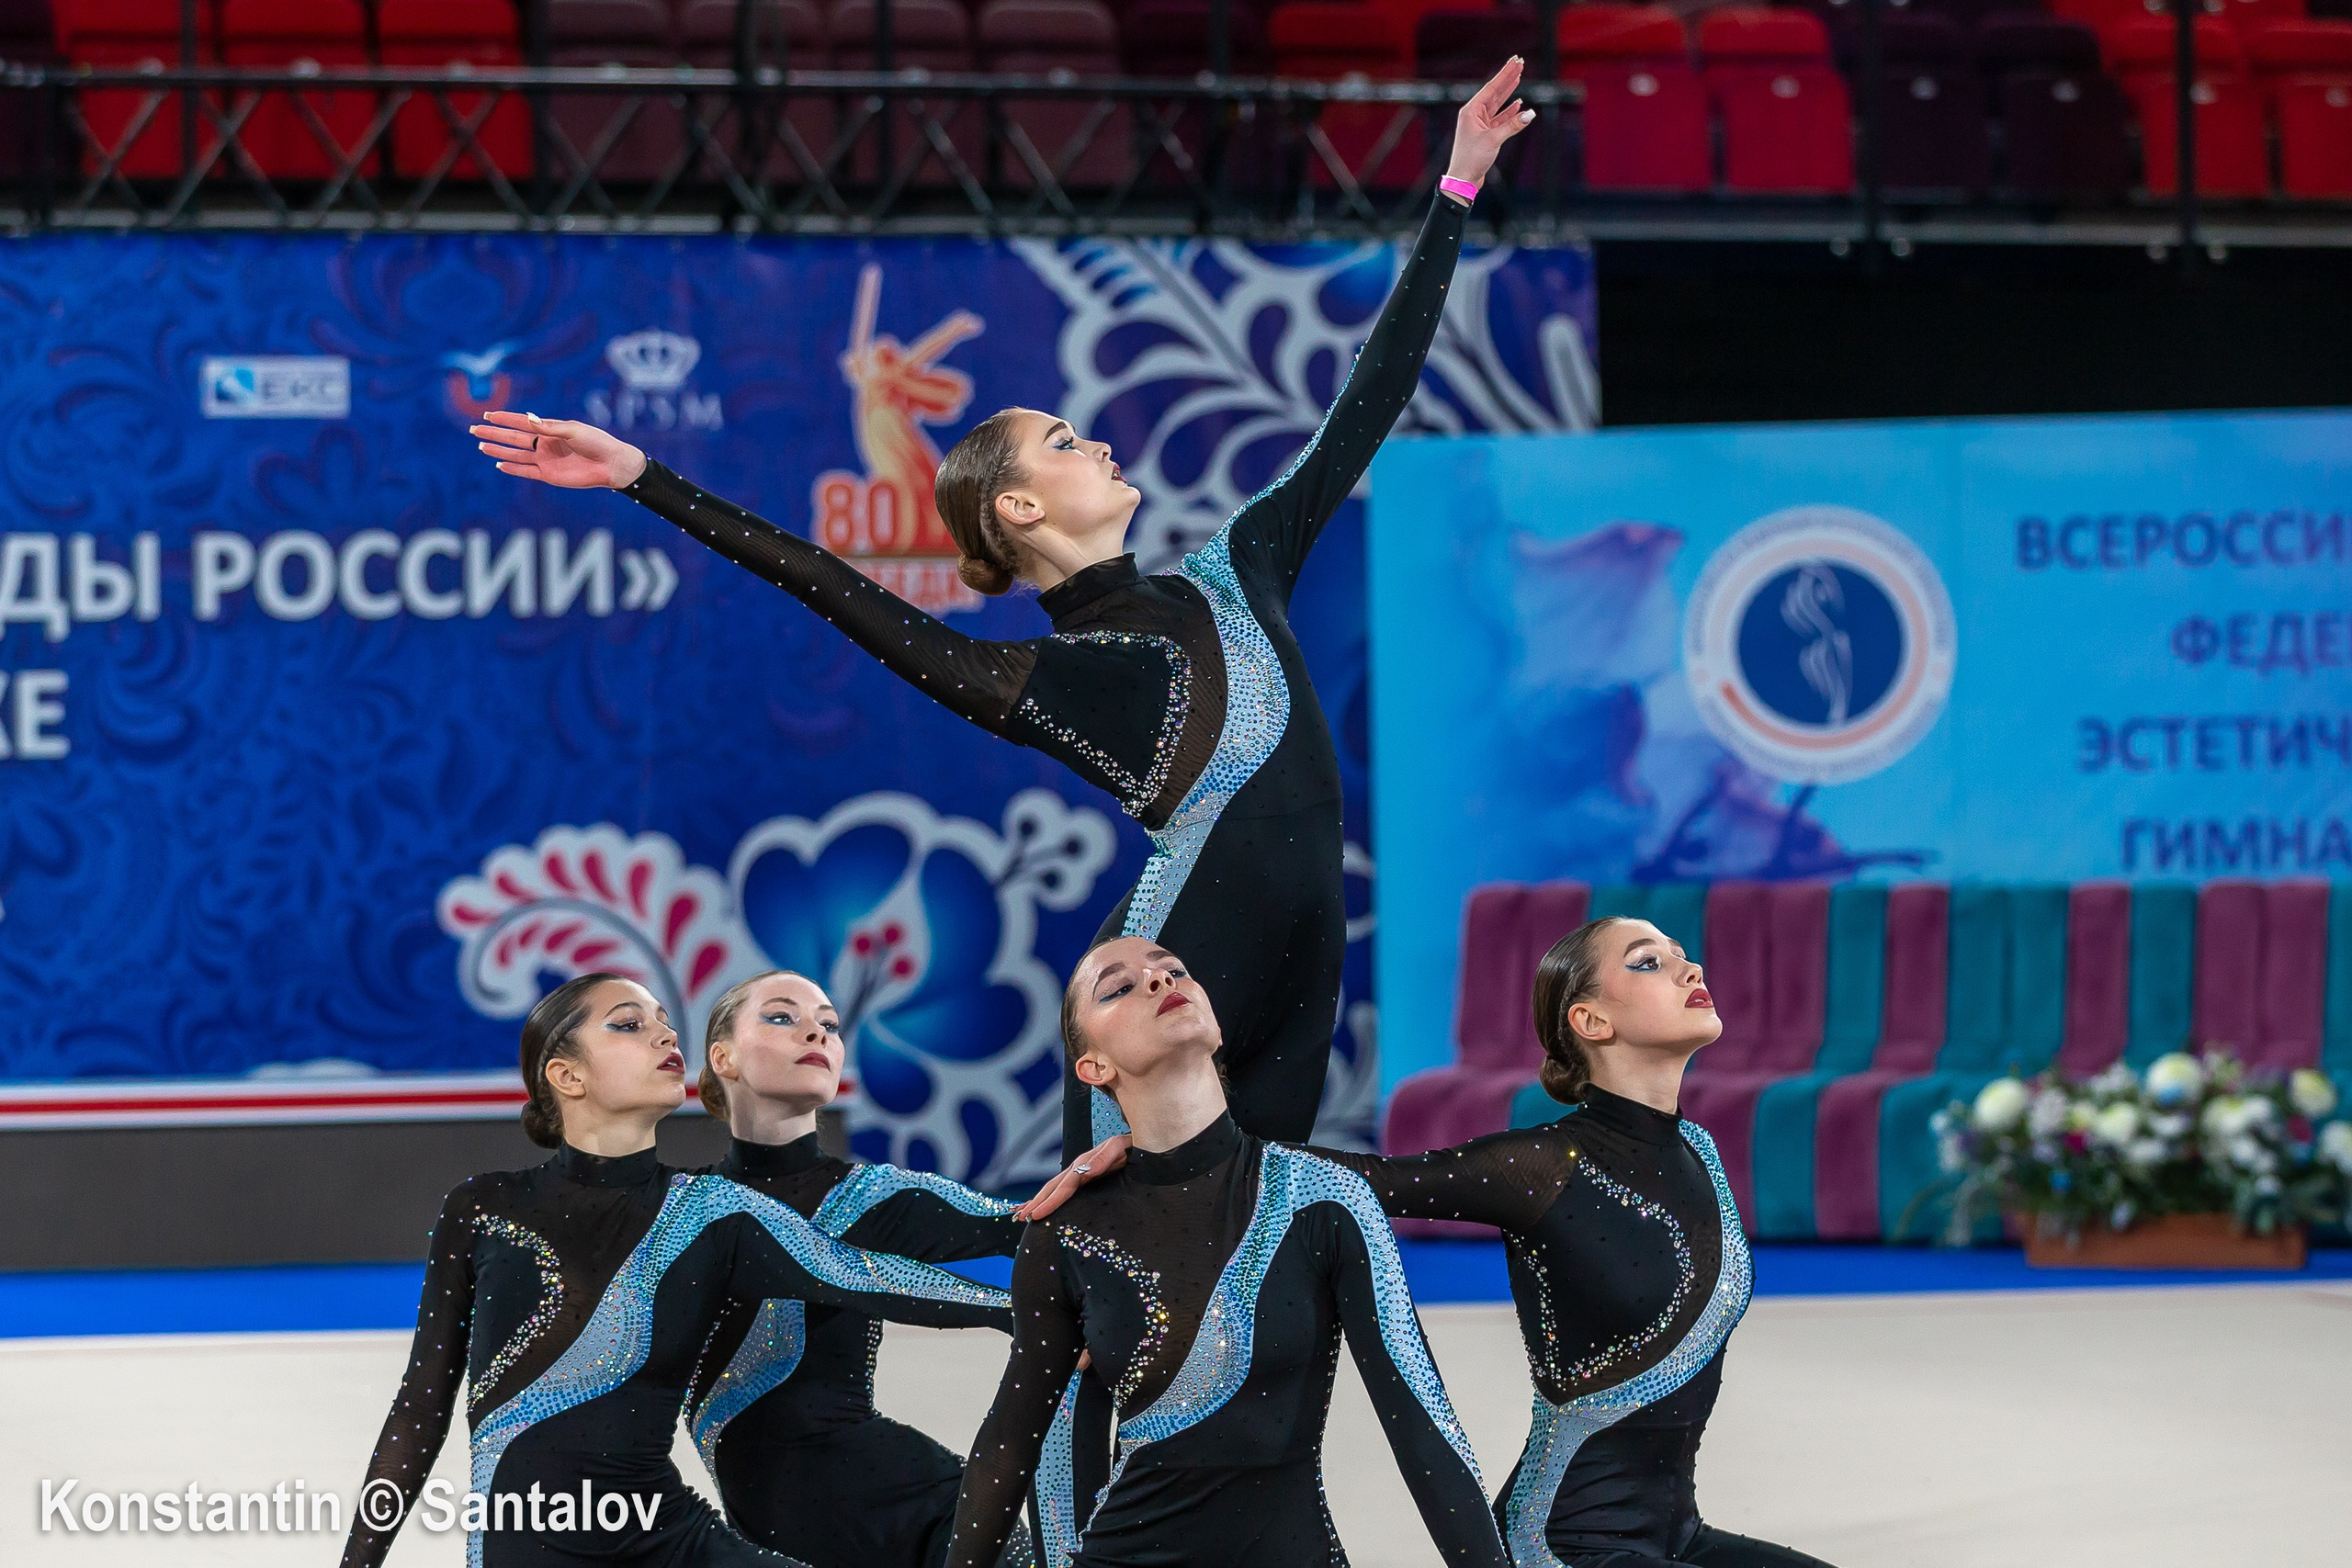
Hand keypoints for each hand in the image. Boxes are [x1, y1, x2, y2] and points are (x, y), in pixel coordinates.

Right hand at [471, 410, 646, 489]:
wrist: (611, 464)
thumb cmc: (596, 442)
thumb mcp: (573, 430)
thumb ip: (550, 427)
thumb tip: (528, 419)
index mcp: (550, 429)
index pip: (521, 423)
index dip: (504, 418)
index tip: (487, 415)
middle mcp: (545, 443)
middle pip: (513, 438)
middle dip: (494, 434)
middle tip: (474, 430)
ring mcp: (545, 459)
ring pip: (516, 454)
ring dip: (499, 450)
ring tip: (481, 446)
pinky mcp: (549, 475)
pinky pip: (526, 471)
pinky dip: (513, 468)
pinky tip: (499, 464)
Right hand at [1013, 1134, 1130, 1220]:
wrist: (1139, 1141)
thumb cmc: (1130, 1145)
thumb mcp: (1119, 1147)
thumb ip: (1103, 1157)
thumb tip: (1084, 1171)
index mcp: (1084, 1164)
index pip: (1063, 1187)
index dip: (1049, 1202)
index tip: (1036, 1214)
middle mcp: (1078, 1169)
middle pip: (1052, 1188)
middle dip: (1036, 1203)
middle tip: (1020, 1218)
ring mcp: (1080, 1172)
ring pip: (1053, 1189)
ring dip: (1037, 1201)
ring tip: (1022, 1213)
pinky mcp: (1085, 1177)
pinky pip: (1063, 1189)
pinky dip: (1049, 1197)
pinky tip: (1041, 1205)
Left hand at [1445, 56, 1535, 189]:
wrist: (1464, 179)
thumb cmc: (1472, 159)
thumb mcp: (1493, 139)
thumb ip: (1512, 125)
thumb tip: (1530, 114)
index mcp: (1471, 111)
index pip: (1492, 88)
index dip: (1505, 74)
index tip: (1515, 61)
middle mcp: (1474, 114)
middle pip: (1495, 92)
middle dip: (1508, 78)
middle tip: (1519, 63)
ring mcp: (1480, 124)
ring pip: (1498, 104)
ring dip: (1509, 92)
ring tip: (1519, 78)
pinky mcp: (1486, 134)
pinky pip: (1500, 118)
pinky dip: (1509, 111)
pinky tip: (1518, 104)